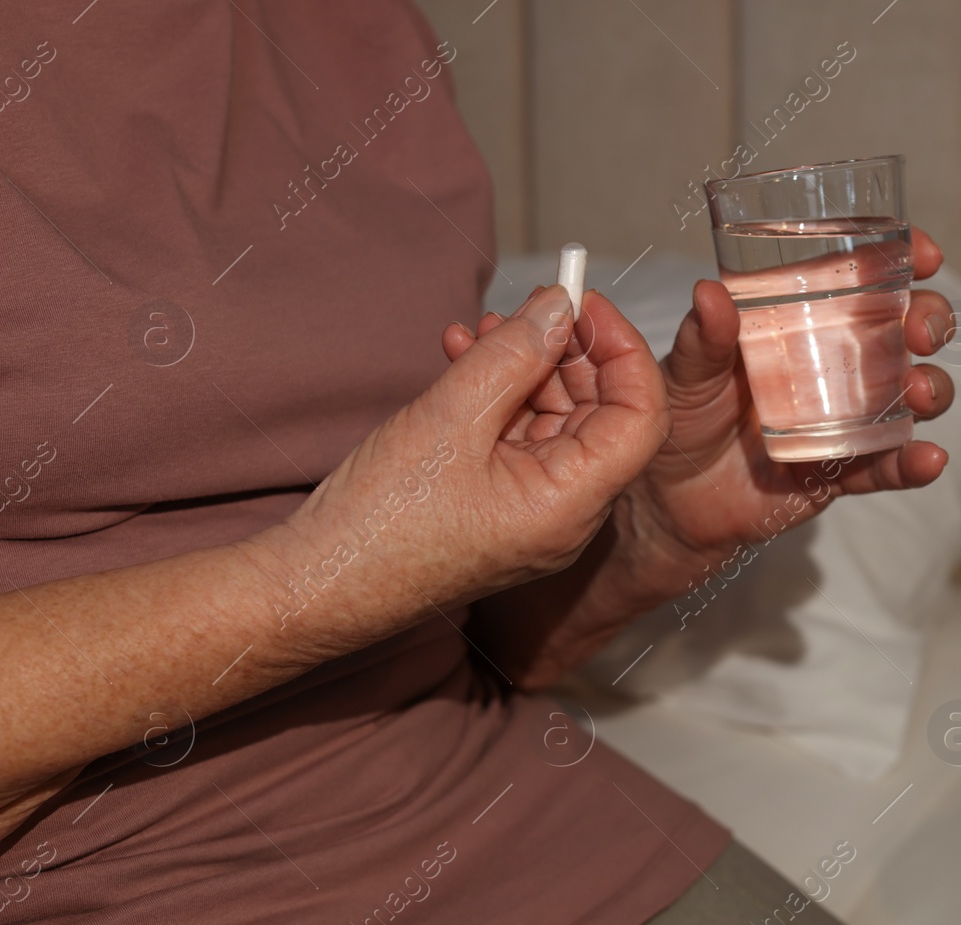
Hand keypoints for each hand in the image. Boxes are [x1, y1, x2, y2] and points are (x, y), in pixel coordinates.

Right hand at [273, 284, 667, 634]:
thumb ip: (514, 354)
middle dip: (571, 351)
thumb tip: (560, 306)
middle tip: (532, 301)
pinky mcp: (502, 508)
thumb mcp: (450, 417)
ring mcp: (536, 514)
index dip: (622, 350)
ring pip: (559, 422)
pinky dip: (500, 395)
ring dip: (529, 366)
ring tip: (484, 326)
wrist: (318, 588)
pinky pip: (521, 440)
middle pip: (603, 415)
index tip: (582, 301)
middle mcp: (568, 516)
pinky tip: (465, 357)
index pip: (642, 417)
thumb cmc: (381, 523)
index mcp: (572, 506)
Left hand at [445, 231, 956, 574]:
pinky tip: (926, 460)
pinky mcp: (832, 475)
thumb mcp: (674, 376)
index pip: (857, 279)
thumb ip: (701, 341)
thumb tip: (711, 295)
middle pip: (897, 334)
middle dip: (923, 322)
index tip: (923, 252)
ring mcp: (835, 421)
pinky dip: (909, 465)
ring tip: (919, 391)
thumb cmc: (660, 423)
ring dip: (926, 389)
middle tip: (920, 326)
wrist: (649, 506)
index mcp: (788, 326)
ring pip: (901, 398)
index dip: (898, 260)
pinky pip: (880, 469)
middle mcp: (822, 368)